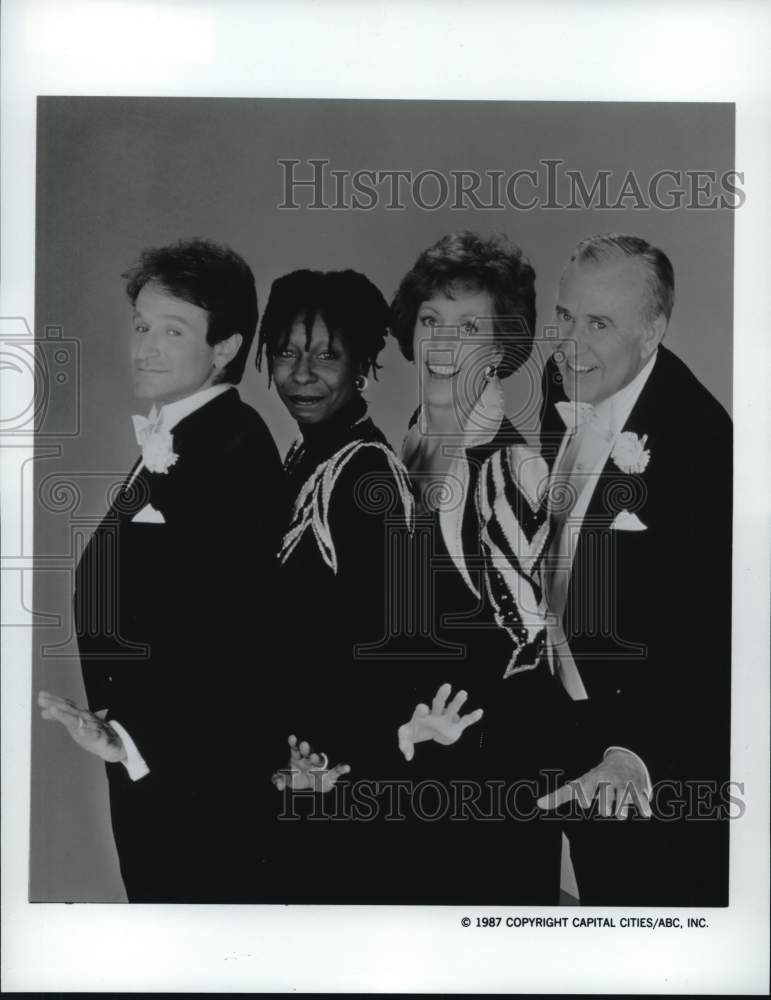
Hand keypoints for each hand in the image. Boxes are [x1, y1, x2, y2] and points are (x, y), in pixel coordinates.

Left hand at [38, 690, 126, 762]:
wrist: (115, 743)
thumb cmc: (92, 731)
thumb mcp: (74, 724)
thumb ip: (60, 717)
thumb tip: (43, 712)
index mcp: (80, 714)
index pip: (66, 704)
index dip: (54, 699)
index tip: (41, 695)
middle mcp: (86, 718)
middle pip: (69, 710)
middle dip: (56, 704)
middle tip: (42, 700)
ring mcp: (93, 727)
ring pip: (78, 721)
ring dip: (66, 715)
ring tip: (53, 710)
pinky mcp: (101, 738)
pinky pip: (94, 735)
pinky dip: (88, 733)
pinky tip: (81, 731)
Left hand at [271, 734, 350, 793]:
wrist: (314, 785)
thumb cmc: (299, 778)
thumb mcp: (288, 780)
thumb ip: (279, 780)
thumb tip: (277, 785)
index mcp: (298, 758)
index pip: (295, 749)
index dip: (293, 743)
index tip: (292, 737)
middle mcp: (309, 760)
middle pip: (307, 752)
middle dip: (305, 749)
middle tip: (304, 745)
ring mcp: (320, 767)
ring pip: (319, 761)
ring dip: (317, 759)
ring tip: (315, 757)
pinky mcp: (330, 774)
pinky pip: (337, 770)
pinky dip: (342, 768)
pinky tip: (347, 767)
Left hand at [398, 683, 483, 761]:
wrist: (429, 732)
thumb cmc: (416, 730)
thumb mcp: (406, 736)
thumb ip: (404, 744)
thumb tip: (408, 757)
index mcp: (422, 715)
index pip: (421, 710)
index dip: (422, 709)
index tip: (423, 707)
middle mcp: (435, 714)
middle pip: (438, 704)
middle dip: (442, 696)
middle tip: (446, 686)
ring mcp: (446, 720)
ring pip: (452, 709)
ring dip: (457, 702)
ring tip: (463, 693)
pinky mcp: (455, 727)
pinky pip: (465, 721)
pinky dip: (473, 717)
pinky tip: (480, 712)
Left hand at [536, 749, 651, 818]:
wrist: (623, 760)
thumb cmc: (596, 779)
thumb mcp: (579, 784)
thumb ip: (559, 796)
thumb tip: (539, 804)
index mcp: (592, 779)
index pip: (587, 789)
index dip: (585, 796)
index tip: (584, 802)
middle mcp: (608, 780)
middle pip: (606, 803)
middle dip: (606, 809)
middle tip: (606, 808)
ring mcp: (624, 783)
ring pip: (622, 805)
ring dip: (621, 812)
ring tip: (619, 811)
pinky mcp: (639, 787)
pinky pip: (642, 802)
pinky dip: (643, 808)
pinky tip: (643, 812)